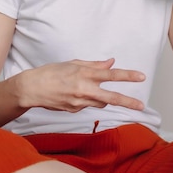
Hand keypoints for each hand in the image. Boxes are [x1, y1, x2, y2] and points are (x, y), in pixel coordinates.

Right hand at [14, 58, 145, 112]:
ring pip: (100, 102)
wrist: (31, 89)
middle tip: (142, 106)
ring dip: (102, 97)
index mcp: (84, 74)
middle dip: (128, 101)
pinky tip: (72, 94)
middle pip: (111, 97)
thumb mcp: (73, 64)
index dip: (128, 75)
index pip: (111, 74)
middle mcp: (84, 89)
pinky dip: (86, 99)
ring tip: (85, 88)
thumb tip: (111, 62)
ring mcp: (79, 102)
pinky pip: (87, 105)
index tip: (141, 77)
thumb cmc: (51, 72)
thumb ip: (94, 65)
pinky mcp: (74, 110)